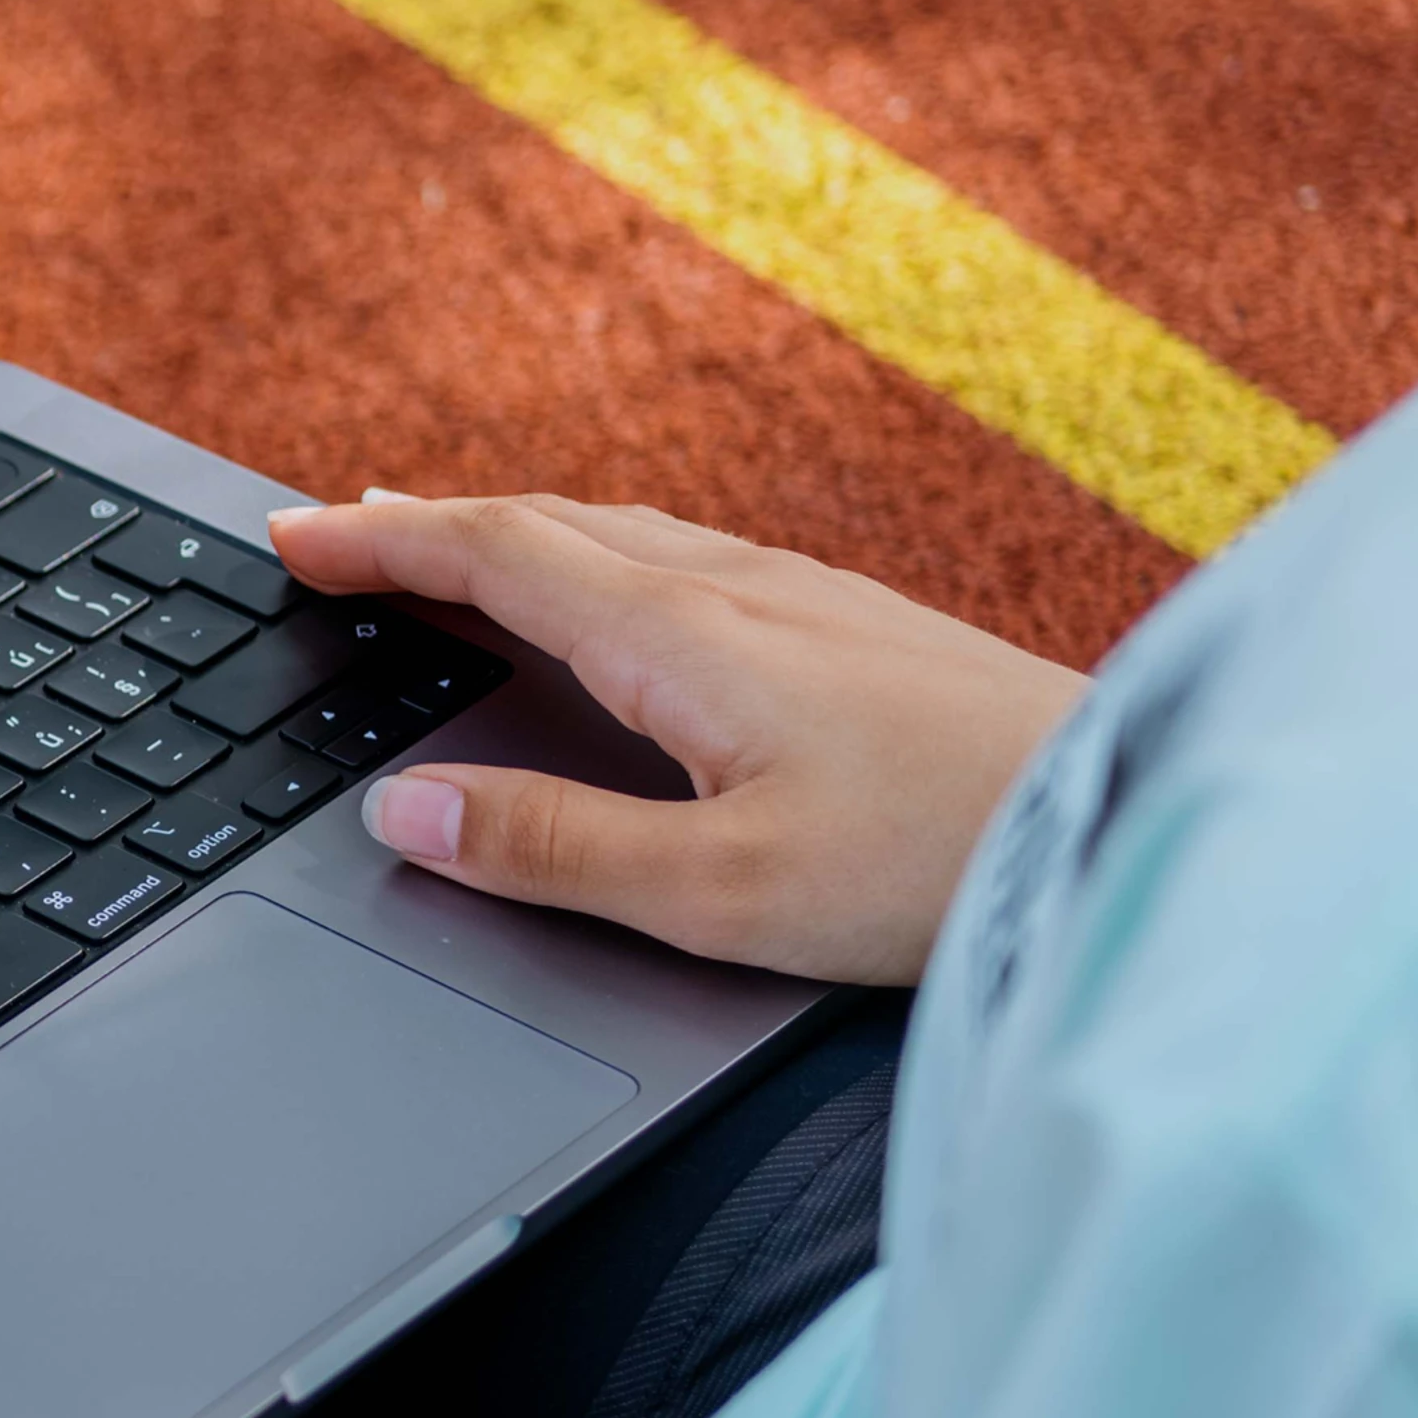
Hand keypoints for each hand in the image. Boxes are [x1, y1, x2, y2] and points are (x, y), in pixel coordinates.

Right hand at [268, 491, 1083, 982]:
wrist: (1128, 823)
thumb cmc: (937, 869)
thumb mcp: (717, 893)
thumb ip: (548, 849)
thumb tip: (402, 810)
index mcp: (681, 636)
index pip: (492, 554)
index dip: (378, 544)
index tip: (288, 537)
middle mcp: (740, 590)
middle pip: (549, 524)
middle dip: (428, 524)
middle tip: (337, 533)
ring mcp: (810, 597)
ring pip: (624, 533)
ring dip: (516, 533)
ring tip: (452, 549)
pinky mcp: (863, 628)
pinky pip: (689, 558)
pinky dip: (601, 557)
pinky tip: (624, 594)